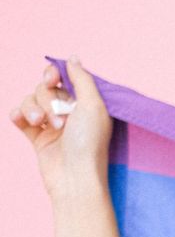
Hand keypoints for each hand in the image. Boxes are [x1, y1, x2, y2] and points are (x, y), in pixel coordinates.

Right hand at [9, 55, 112, 199]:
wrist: (74, 178)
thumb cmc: (89, 144)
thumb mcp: (93, 106)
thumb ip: (82, 79)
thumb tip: (73, 58)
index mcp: (86, 105)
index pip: (63, 78)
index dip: (54, 75)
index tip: (52, 79)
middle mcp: (70, 113)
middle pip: (45, 88)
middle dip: (47, 98)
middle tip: (58, 118)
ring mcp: (53, 126)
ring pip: (31, 101)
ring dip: (33, 109)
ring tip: (42, 124)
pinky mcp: (38, 138)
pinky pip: (20, 117)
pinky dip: (18, 115)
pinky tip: (22, 121)